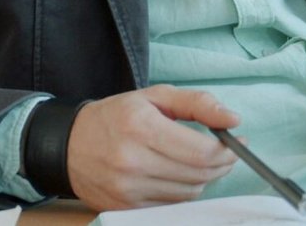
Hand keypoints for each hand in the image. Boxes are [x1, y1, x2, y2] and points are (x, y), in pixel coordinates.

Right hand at [66, 84, 240, 210]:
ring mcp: (128, 189)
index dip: (227, 150)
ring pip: (189, 193)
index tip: (236, 142)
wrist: (69, 145)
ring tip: (196, 160)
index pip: (202, 152)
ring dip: (202, 178)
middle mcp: (133, 161)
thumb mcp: (155, 96)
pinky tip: (175, 174)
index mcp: (141, 128)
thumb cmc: (116, 116)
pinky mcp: (126, 208)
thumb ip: (198, 103)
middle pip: (199, 175)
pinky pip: (171, 205)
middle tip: (225, 152)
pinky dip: (181, 191)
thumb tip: (233, 119)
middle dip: (221, 164)